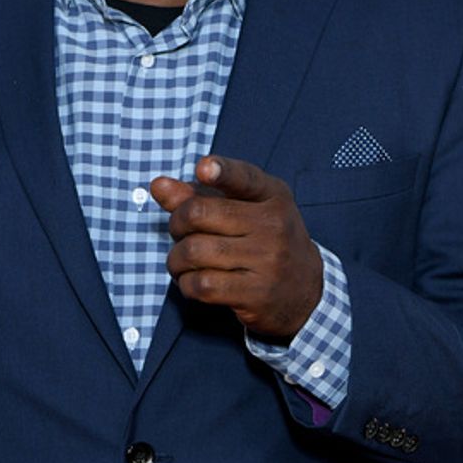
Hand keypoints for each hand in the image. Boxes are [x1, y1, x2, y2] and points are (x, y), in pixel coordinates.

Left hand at [150, 155, 323, 342]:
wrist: (304, 291)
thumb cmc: (262, 242)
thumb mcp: (242, 211)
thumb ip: (199, 196)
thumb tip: (158, 185)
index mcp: (272, 195)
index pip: (244, 177)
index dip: (221, 171)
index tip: (204, 168)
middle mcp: (273, 225)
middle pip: (198, 214)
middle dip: (176, 224)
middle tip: (180, 234)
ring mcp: (268, 260)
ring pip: (194, 251)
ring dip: (176, 260)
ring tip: (182, 263)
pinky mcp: (257, 294)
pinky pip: (202, 284)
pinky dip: (186, 284)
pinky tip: (194, 282)